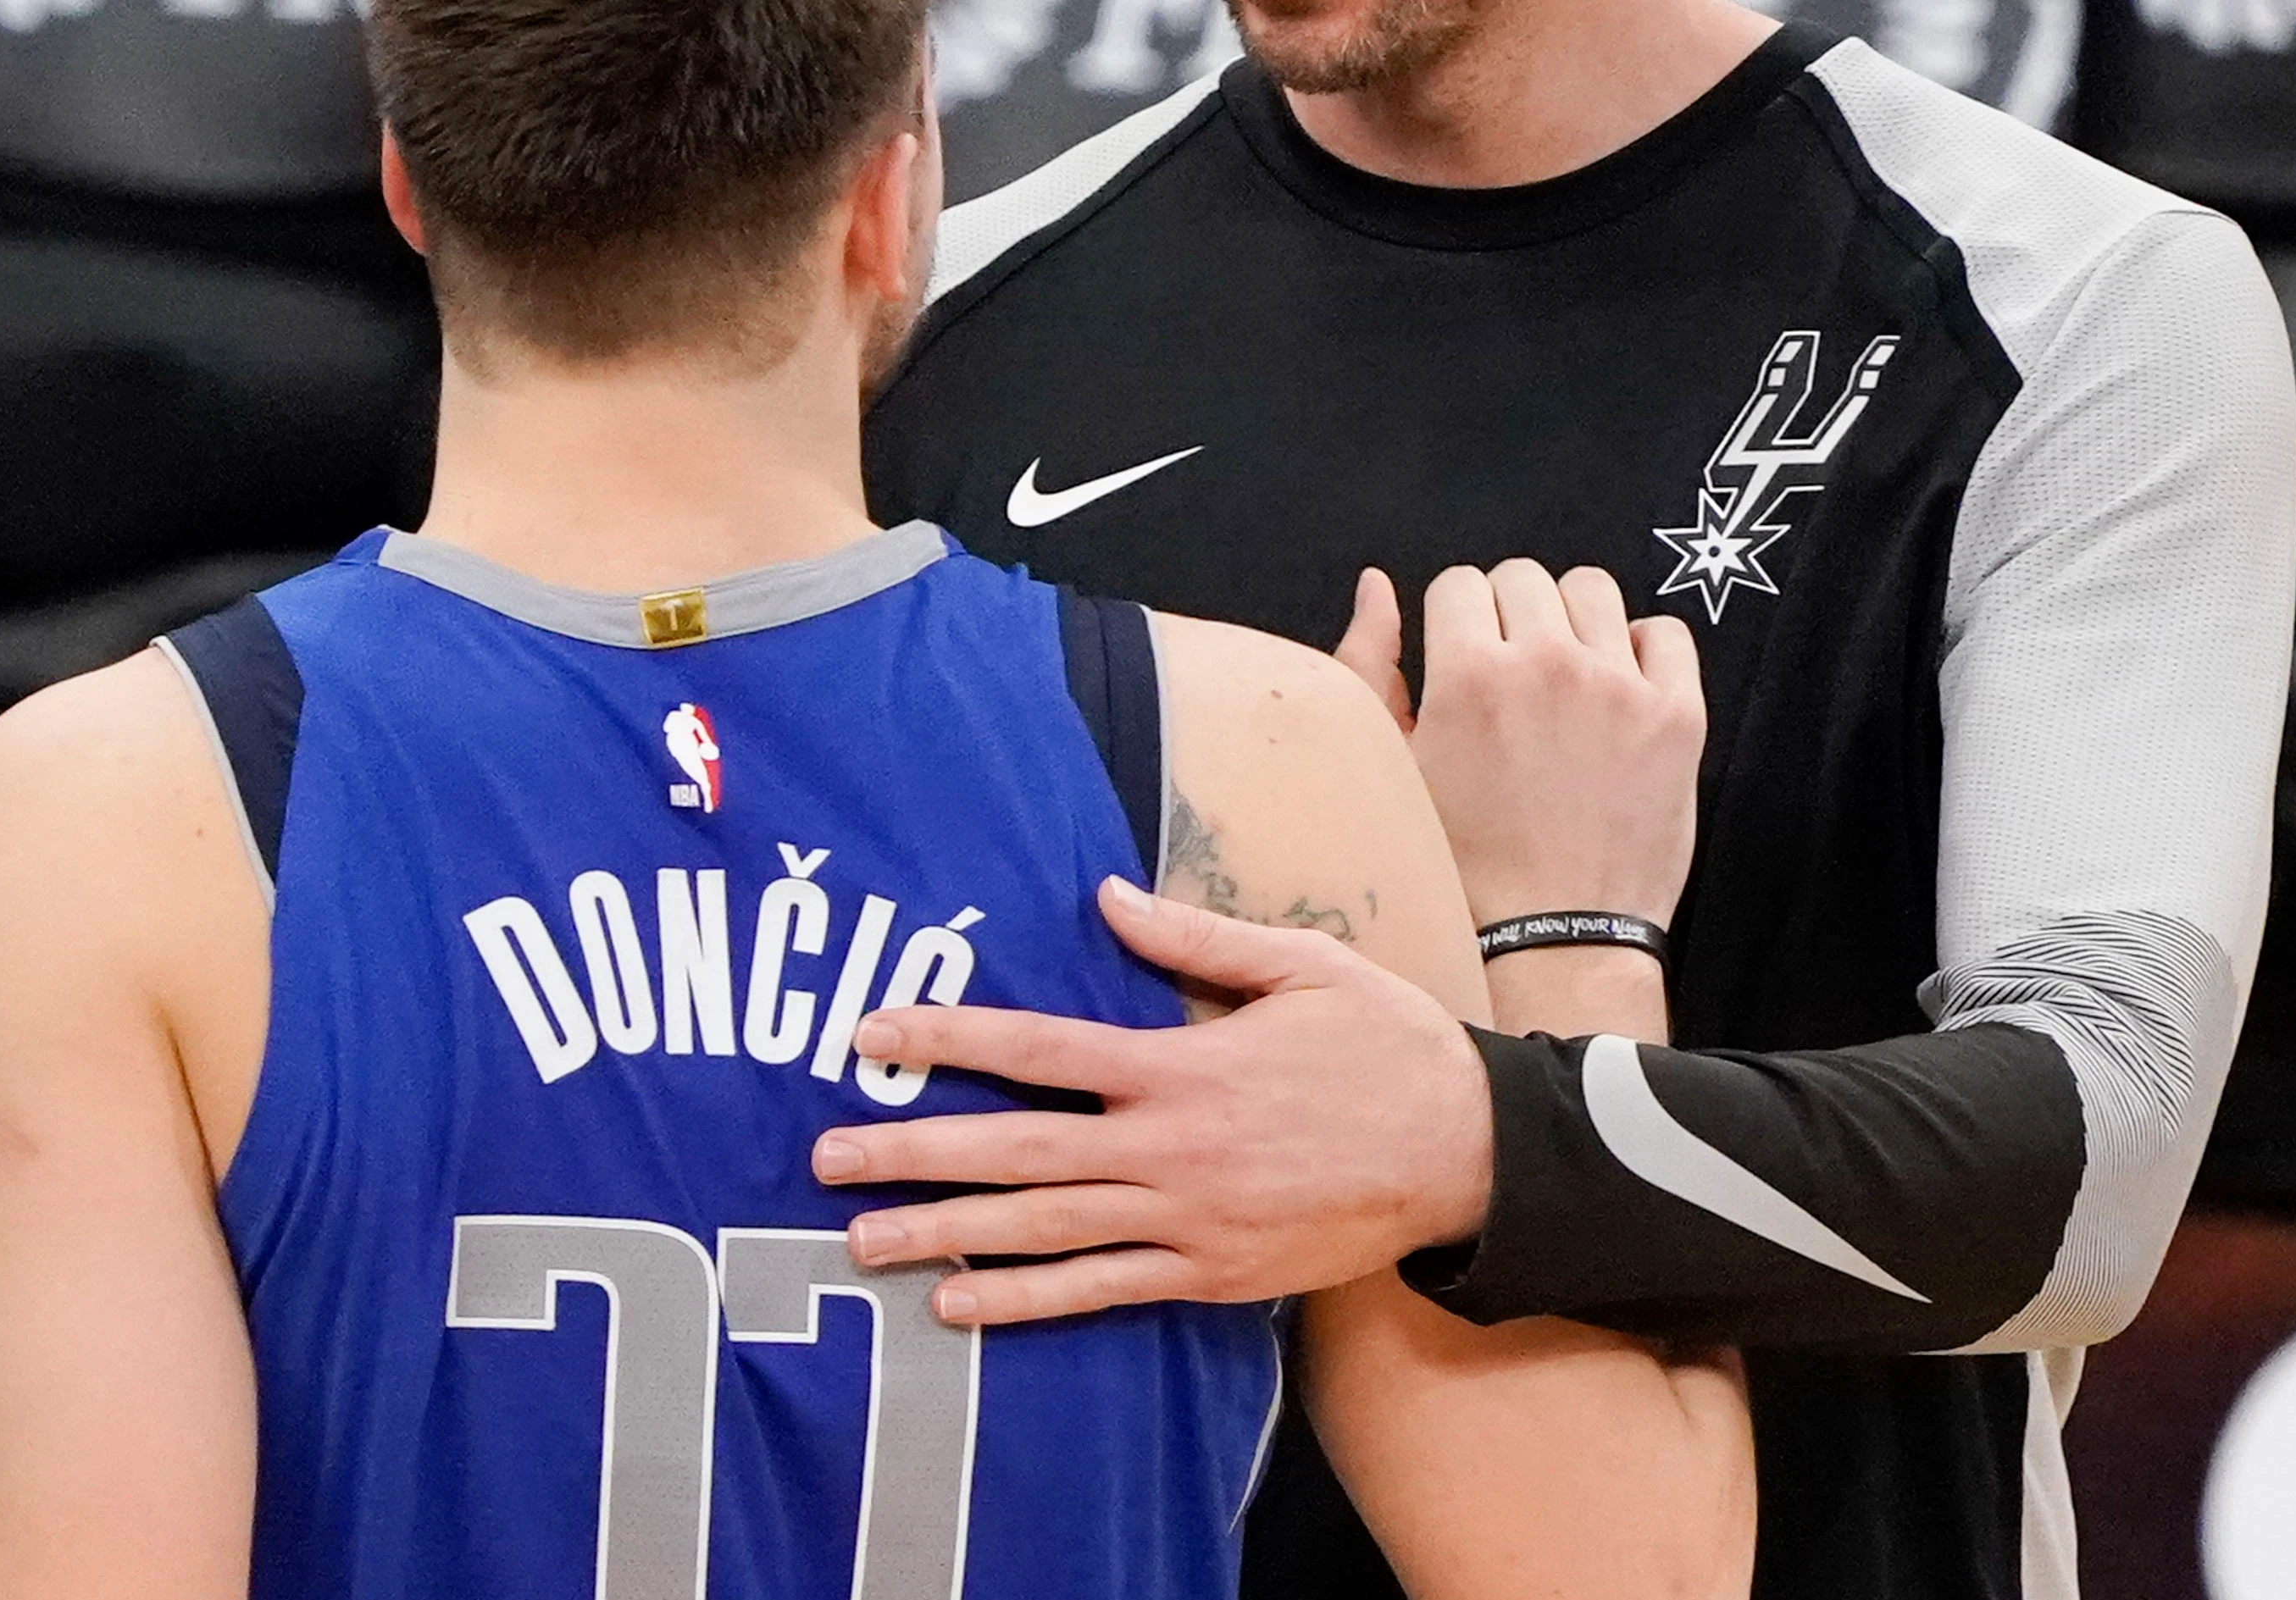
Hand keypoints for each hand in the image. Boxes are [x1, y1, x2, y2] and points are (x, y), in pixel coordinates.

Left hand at [812, 879, 1493, 1325]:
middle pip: (1016, 1150)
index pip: (1039, 1049)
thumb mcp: (1302, 966)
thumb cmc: (1386, 1047)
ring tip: (861, 1244)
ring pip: (1042, 1229)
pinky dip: (1027, 1301)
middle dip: (913, 1152)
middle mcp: (1169, 1147)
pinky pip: (1101, 1291)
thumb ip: (1193, 936)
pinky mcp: (1210, 1275)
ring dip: (946, 1235)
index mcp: (1181, 1064)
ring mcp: (1186, 1220)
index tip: (871, 1038)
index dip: (948, 1038)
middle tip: (826, 1160)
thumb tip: (1105, 894)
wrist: (1470, 1153)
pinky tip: (960, 1305)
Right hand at [1338, 561, 1704, 928]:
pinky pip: (1666, 632)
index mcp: (1468, 674)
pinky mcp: (1677, 715)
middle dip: (1508, 614)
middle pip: (1523, 578)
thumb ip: (1371, 667)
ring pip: (1593, 590)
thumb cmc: (1462, 863)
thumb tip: (1377, 586)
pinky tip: (1620, 688)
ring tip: (1566, 674)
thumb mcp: (1394, 766)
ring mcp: (1619, 686)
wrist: (1551, 938)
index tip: (1465, 658)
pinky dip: (1643, 649)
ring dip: (1573, 619)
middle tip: (1511, 673)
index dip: (1454, 620)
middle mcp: (1546, 664)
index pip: (1459, 583)